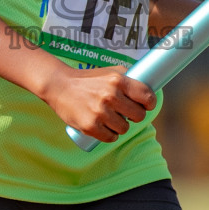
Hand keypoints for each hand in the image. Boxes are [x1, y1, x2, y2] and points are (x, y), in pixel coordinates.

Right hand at [38, 64, 156, 142]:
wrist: (59, 85)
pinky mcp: (90, 126)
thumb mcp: (109, 71)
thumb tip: (149, 84)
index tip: (146, 105)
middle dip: (135, 116)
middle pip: (139, 115)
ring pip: (125, 129)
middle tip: (127, 114)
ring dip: (121, 127)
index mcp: (118, 80)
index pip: (147, 96)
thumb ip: (127, 76)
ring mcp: (100, 112)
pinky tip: (105, 128)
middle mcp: (110, 96)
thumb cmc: (87, 79)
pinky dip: (110, 135)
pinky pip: (111, 138)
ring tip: (113, 119)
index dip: (149, 103)